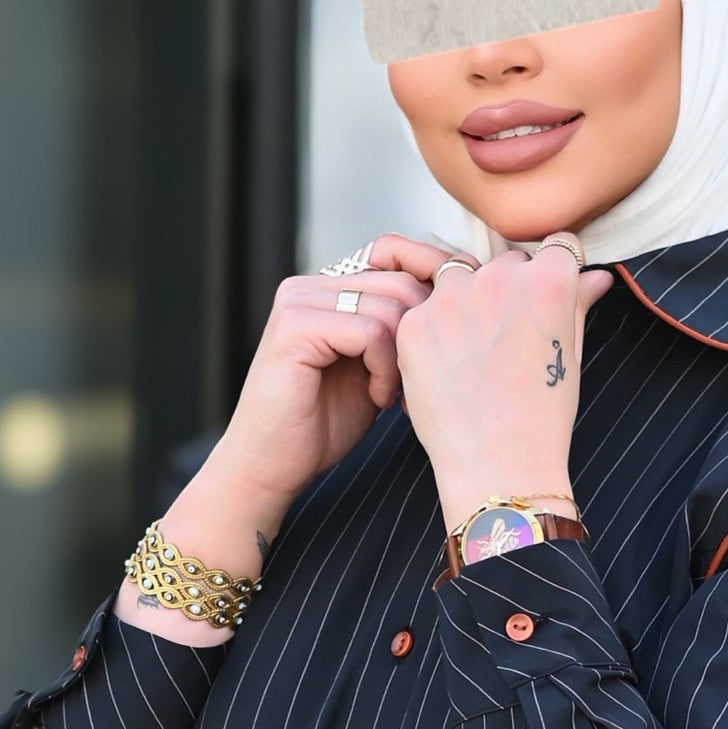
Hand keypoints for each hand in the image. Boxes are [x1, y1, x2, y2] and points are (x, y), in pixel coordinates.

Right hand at [145, 238, 473, 614]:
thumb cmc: (322, 426)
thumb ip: (397, 329)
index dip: (432, 296)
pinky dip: (386, 369)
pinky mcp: (295, 326)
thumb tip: (457, 297)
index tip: (450, 342)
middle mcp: (308, 284)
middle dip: (422, 334)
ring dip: (405, 357)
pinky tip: (377, 398)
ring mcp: (298, 301)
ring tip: (391, 393)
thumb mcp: (373, 366)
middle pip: (402, 281)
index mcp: (325, 286)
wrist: (270, 468)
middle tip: (414, 383)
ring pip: (392, 306)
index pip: (397, 259)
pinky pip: (371, 330)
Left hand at [394, 240, 611, 536]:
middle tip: (508, 338)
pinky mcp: (415, 323)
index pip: (554, 247)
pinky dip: (434, 329)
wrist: (497, 463)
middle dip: (509, 289)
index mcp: (548, 280)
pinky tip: (448, 365)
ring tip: (474, 351)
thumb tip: (596, 277)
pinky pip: (426, 308)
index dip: (553, 272)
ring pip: (460, 277)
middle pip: (506, 263)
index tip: (547, 295)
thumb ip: (579, 303)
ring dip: (467, 300)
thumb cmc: (542, 415)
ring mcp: (451, 298)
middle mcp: (499, 278)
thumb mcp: (572, 353)